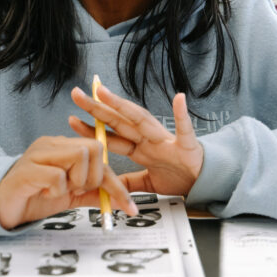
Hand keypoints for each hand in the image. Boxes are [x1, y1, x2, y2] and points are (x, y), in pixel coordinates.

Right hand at [0, 135, 137, 229]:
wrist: (0, 206)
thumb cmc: (34, 197)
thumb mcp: (70, 195)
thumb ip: (94, 193)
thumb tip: (121, 200)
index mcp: (64, 147)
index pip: (100, 155)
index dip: (116, 182)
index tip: (129, 206)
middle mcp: (53, 144)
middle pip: (93, 149)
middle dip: (92, 178)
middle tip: (75, 191)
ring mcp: (39, 153)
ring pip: (78, 156)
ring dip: (74, 182)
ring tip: (57, 191)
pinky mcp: (27, 169)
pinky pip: (57, 176)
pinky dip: (56, 190)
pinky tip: (43, 192)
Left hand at [69, 85, 203, 196]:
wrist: (205, 182)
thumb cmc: (178, 175)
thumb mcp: (148, 182)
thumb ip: (129, 180)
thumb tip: (107, 183)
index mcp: (141, 147)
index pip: (113, 135)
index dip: (93, 127)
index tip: (72, 118)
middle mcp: (150, 138)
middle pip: (120, 121)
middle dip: (98, 108)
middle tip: (77, 94)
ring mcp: (167, 139)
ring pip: (142, 119)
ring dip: (124, 106)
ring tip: (105, 93)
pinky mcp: (187, 145)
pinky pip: (185, 129)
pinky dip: (182, 114)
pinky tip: (179, 98)